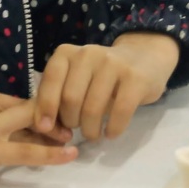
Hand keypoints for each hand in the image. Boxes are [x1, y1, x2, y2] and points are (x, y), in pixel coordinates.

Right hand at [0, 88, 77, 185]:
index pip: (15, 100)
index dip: (35, 111)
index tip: (49, 118)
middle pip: (30, 106)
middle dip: (52, 115)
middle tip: (68, 124)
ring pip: (34, 122)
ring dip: (56, 131)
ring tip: (73, 138)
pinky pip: (28, 150)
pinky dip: (52, 153)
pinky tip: (70, 154)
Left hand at [34, 33, 180, 141]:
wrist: (144, 58)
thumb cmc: (102, 75)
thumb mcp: (76, 78)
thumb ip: (58, 96)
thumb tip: (44, 126)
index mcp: (67, 53)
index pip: (50, 80)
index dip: (45, 107)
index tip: (45, 128)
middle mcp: (88, 54)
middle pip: (70, 98)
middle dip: (71, 122)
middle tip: (77, 129)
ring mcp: (113, 64)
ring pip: (92, 108)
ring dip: (90, 130)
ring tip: (93, 135)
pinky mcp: (135, 78)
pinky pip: (120, 111)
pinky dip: (113, 128)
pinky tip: (111, 133)